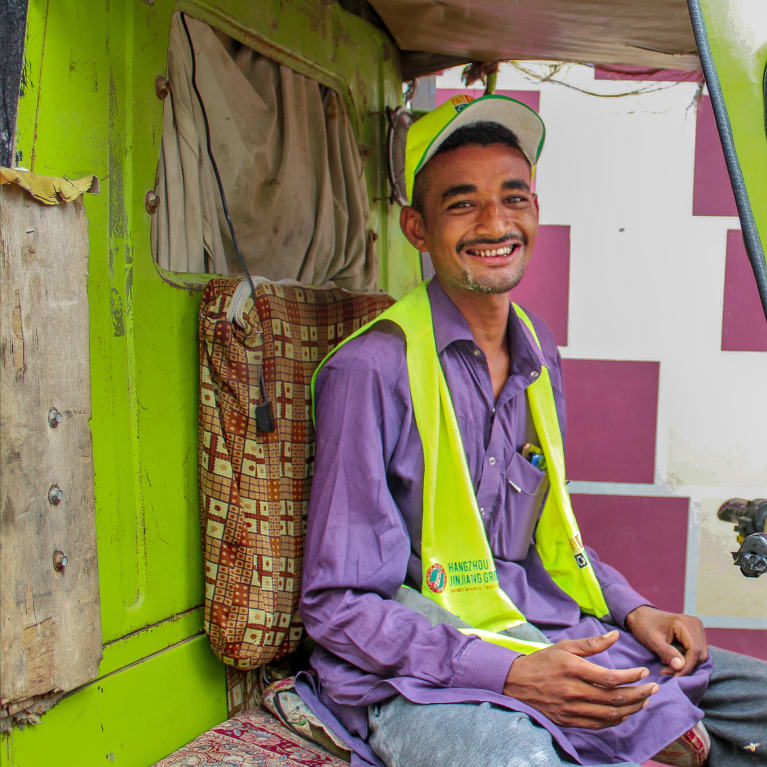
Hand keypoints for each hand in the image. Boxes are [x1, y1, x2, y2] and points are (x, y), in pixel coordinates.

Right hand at [502, 630, 657, 729]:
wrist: (516, 683)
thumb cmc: (542, 661)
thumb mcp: (564, 647)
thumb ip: (591, 644)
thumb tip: (615, 637)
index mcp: (573, 669)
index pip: (611, 677)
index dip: (631, 676)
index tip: (644, 672)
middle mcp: (574, 691)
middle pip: (615, 699)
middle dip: (639, 694)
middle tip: (654, 689)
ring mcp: (571, 709)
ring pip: (610, 715)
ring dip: (632, 709)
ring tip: (644, 701)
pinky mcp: (569, 721)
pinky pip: (599, 725)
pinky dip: (616, 720)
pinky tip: (625, 713)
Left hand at [625, 605, 706, 676]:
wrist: (640, 616)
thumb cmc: (644, 626)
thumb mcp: (652, 640)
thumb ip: (667, 653)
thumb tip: (681, 667)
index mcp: (685, 623)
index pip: (695, 651)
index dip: (687, 667)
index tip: (675, 676)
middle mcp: (695, 624)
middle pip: (700, 655)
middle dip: (685, 666)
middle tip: (666, 670)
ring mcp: (696, 629)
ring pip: (700, 655)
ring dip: (685, 663)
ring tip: (666, 661)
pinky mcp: (695, 634)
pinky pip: (696, 653)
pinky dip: (685, 659)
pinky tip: (671, 657)